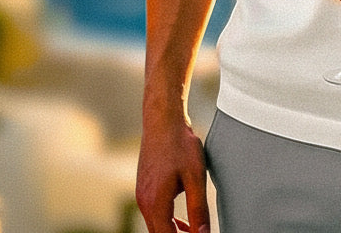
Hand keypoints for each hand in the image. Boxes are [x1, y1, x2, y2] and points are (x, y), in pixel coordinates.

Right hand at [135, 114, 210, 232]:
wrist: (163, 120)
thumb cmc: (180, 144)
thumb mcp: (195, 176)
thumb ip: (199, 208)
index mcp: (155, 204)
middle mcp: (144, 203)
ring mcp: (141, 195)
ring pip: (156, 225)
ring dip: (172, 232)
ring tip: (194, 231)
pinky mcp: (144, 188)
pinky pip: (154, 213)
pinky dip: (167, 220)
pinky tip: (181, 220)